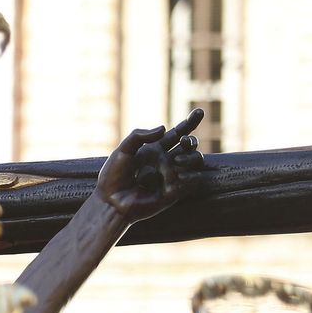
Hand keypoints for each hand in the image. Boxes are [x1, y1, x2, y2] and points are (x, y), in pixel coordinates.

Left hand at [96, 107, 206, 224]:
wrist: (112, 201)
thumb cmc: (113, 177)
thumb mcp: (122, 151)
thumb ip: (139, 135)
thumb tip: (164, 129)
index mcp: (154, 150)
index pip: (177, 134)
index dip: (189, 123)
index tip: (199, 111)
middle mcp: (166, 161)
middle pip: (190, 145)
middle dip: (191, 140)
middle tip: (184, 141)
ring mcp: (172, 176)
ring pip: (195, 159)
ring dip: (190, 157)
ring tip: (176, 160)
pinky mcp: (176, 191)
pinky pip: (194, 179)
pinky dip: (191, 175)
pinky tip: (179, 175)